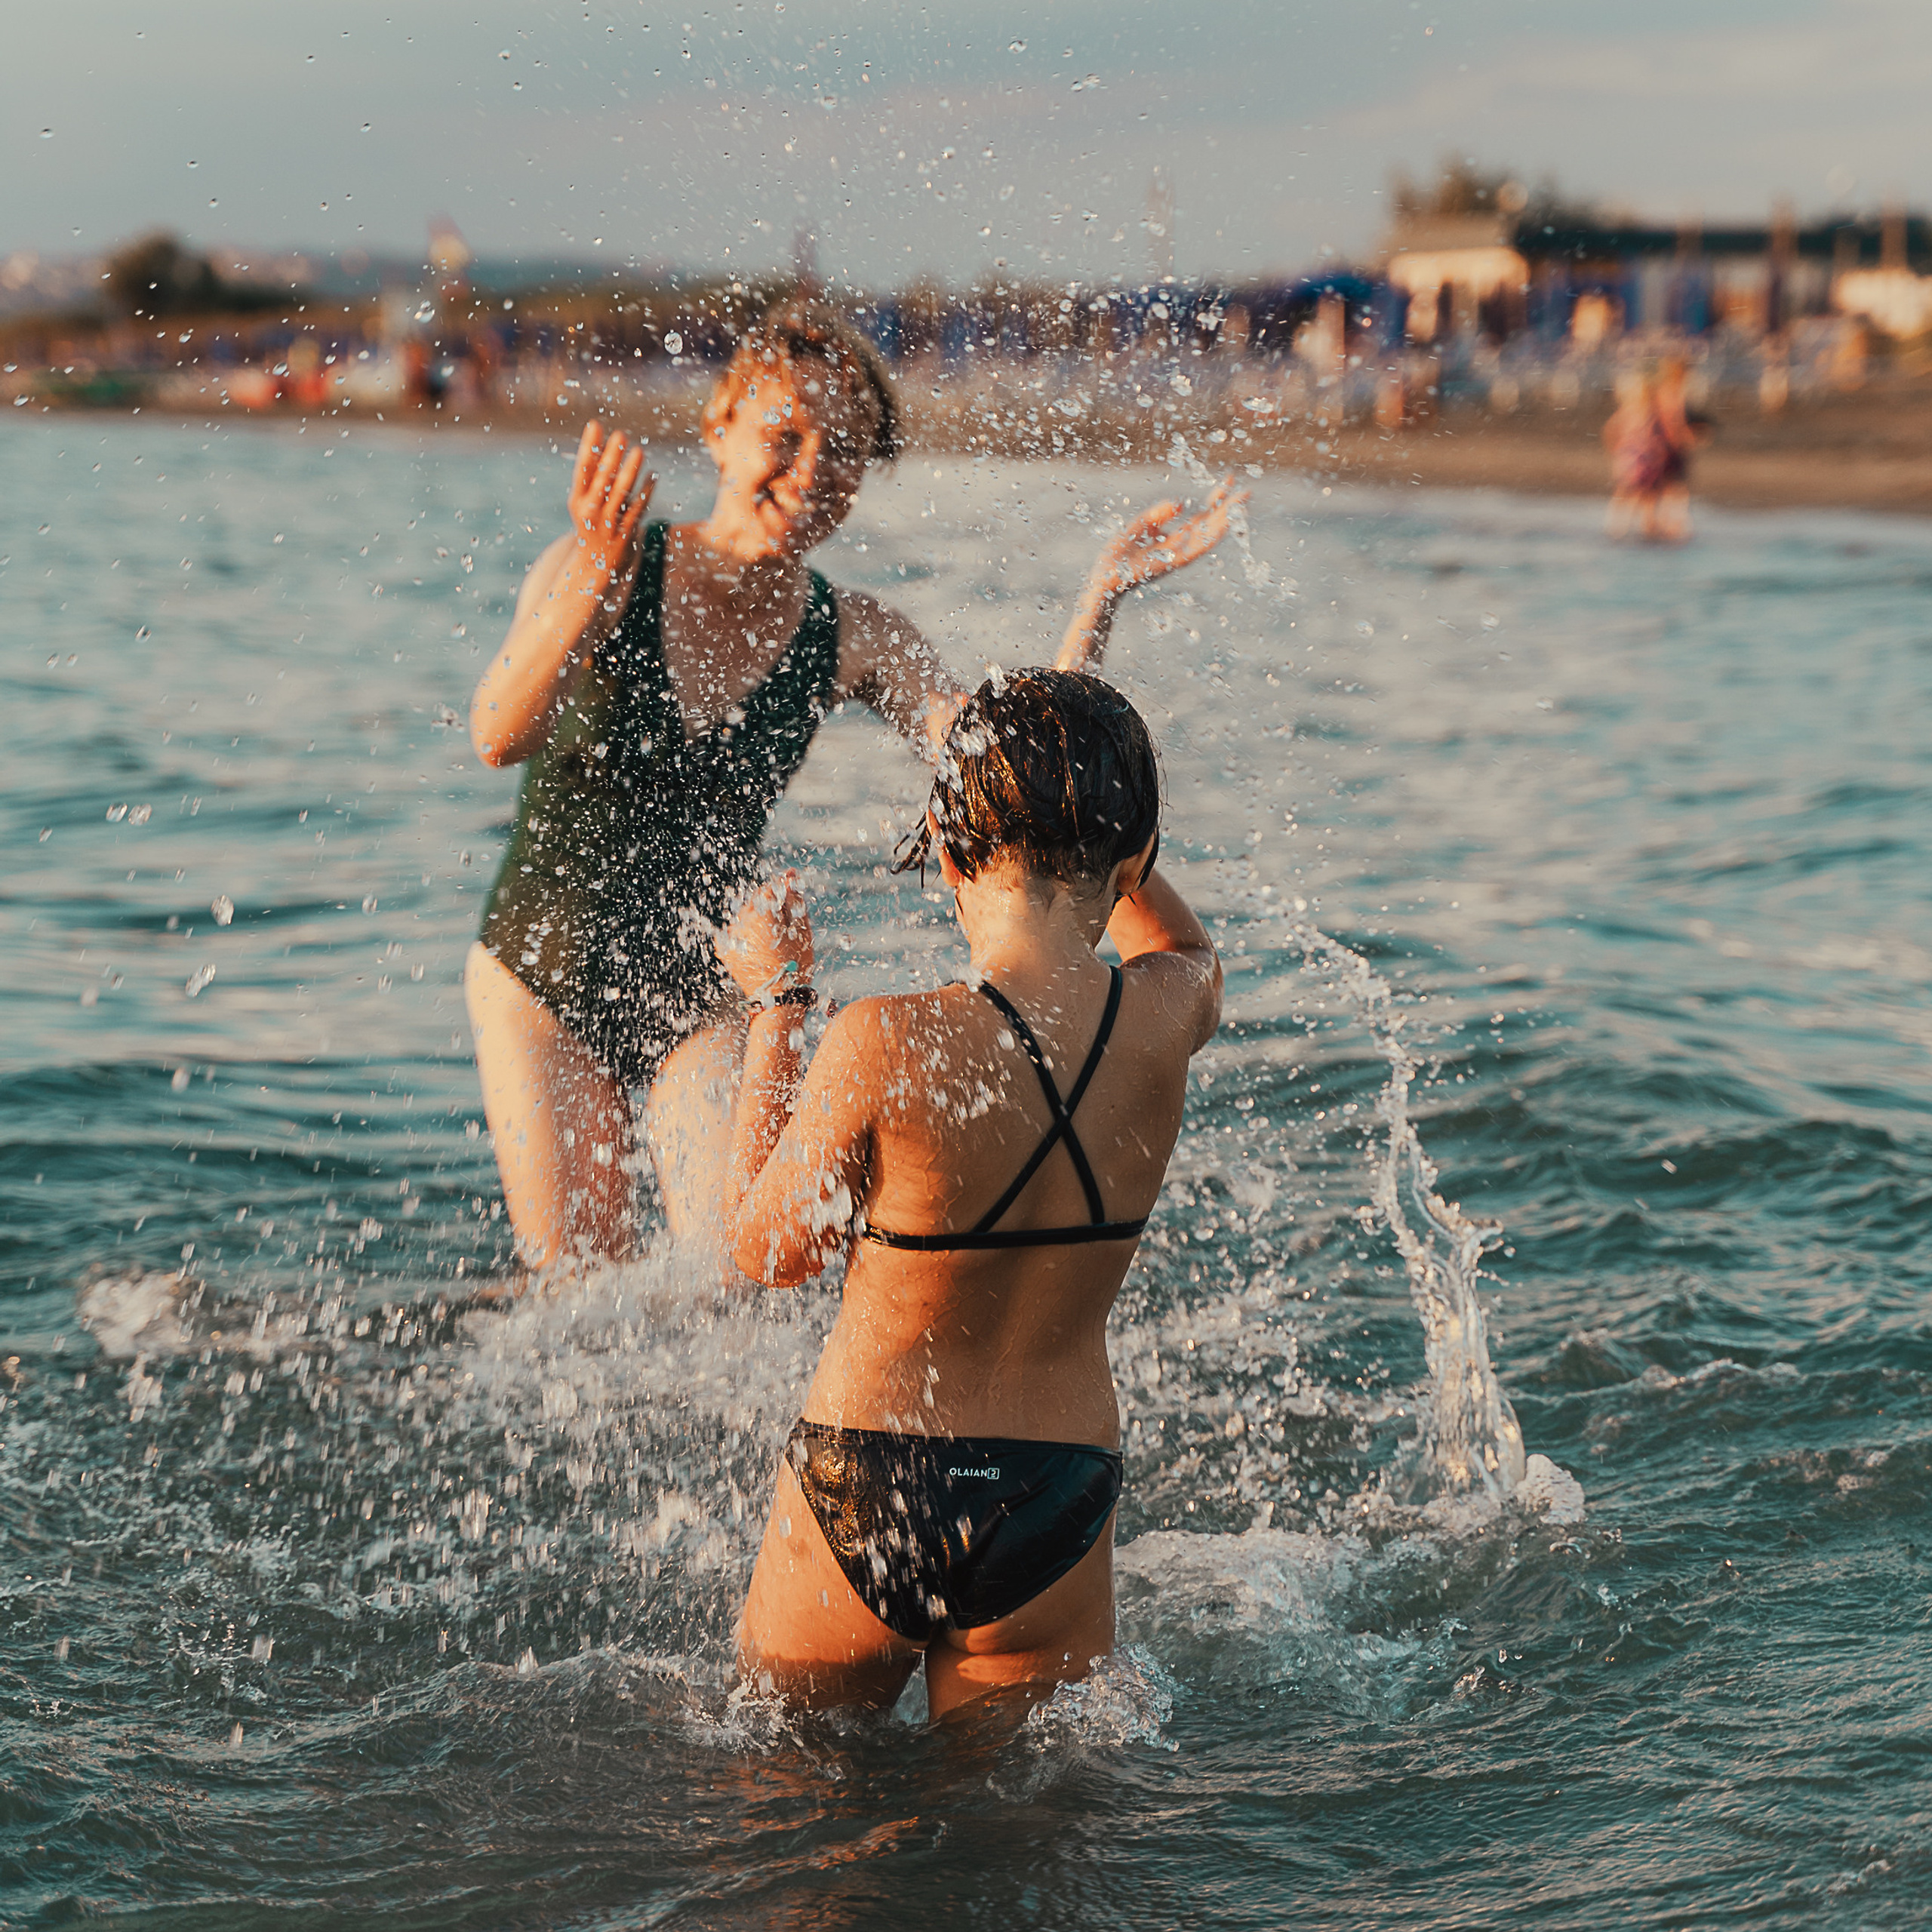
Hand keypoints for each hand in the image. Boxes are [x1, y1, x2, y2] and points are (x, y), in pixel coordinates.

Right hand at [564, 420, 652, 595]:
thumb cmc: (592, 527)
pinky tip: (653, 477)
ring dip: (630, 471)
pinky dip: (645, 492)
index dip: (588, 446)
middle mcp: (590, 511)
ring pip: (620, 493)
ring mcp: (607, 524)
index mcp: (577, 500)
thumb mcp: (586, 503)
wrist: (594, 567)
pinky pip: (637, 510)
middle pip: (601, 479)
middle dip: (611, 456)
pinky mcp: (624, 534)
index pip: (582, 469)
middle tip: (620, 434)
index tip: (595, 425)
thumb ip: (593, 478)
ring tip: (639, 451)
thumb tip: (601, 445)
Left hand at [721, 871, 814, 1001]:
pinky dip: (745, 934)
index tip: (793, 879)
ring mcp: (731, 937)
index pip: (770, 889)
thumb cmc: (795, 965)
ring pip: (745, 917)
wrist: (778, 1000)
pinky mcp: (725, 950)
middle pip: (756, 902)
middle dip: (770, 904)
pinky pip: (734, 933)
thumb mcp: (803, 930)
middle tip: (786, 917)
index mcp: (761, 914)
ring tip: (774, 938)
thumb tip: (790, 878)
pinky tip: (759, 945)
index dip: (783, 883)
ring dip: (757, 919)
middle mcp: (741, 922)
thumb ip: (795, 900)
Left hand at [1089, 479, 1244, 599]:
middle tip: (1247, 491)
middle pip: (1211, 524)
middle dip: (1229, 508)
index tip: (1230, 481)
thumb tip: (1181, 505)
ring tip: (1242, 504)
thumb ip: (1158, 514)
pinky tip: (1224, 523)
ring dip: (1227, 520)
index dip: (1216, 498)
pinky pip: (1197, 547)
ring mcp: (1180, 554)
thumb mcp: (1139, 526)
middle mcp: (1182, 546)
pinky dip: (1211, 535)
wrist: (1105, 578)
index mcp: (1175, 537)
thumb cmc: (1118, 555)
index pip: (1202, 515)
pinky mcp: (1173, 561)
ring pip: (1210, 536)